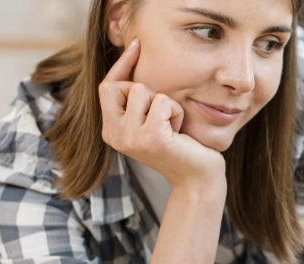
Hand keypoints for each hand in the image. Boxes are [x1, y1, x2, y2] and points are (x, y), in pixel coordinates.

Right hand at [99, 39, 225, 192]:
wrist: (198, 178)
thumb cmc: (180, 145)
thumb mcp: (152, 120)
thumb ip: (138, 99)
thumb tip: (134, 52)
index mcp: (111, 131)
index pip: (106, 87)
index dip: (122, 65)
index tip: (138, 45)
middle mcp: (114, 135)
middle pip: (119, 85)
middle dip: (146, 90)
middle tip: (163, 114)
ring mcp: (131, 138)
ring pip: (142, 90)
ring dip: (165, 103)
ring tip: (172, 125)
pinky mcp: (151, 138)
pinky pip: (162, 101)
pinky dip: (175, 111)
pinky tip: (179, 132)